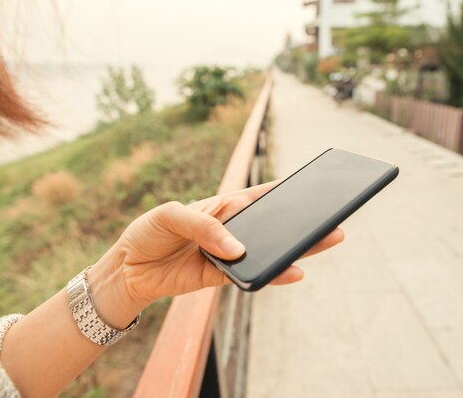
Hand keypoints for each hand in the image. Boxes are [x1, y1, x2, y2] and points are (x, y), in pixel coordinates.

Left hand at [89, 181, 343, 325]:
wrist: (127, 268)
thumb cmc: (149, 231)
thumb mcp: (170, 215)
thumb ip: (204, 226)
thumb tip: (238, 248)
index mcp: (224, 205)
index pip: (262, 195)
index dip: (288, 190)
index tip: (317, 185)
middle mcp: (233, 229)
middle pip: (274, 224)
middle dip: (304, 221)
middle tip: (334, 219)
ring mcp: (230, 254)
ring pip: (269, 250)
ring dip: (296, 248)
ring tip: (327, 241)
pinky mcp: (222, 277)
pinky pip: (252, 274)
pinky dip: (272, 274)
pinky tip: (293, 271)